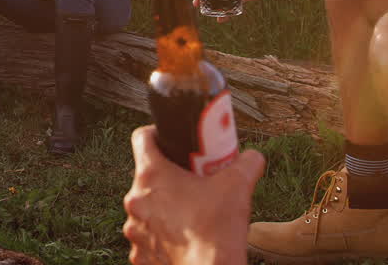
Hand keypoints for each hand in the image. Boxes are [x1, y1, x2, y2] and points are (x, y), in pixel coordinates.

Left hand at [123, 126, 264, 264]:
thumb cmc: (218, 231)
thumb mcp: (238, 187)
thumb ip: (247, 163)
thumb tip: (252, 156)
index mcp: (151, 176)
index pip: (141, 138)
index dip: (156, 134)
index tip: (170, 140)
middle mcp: (135, 200)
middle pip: (147, 177)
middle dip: (168, 177)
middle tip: (191, 181)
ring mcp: (135, 229)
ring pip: (147, 208)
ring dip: (164, 208)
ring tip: (190, 213)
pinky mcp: (139, 253)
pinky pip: (148, 237)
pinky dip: (162, 235)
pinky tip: (183, 237)